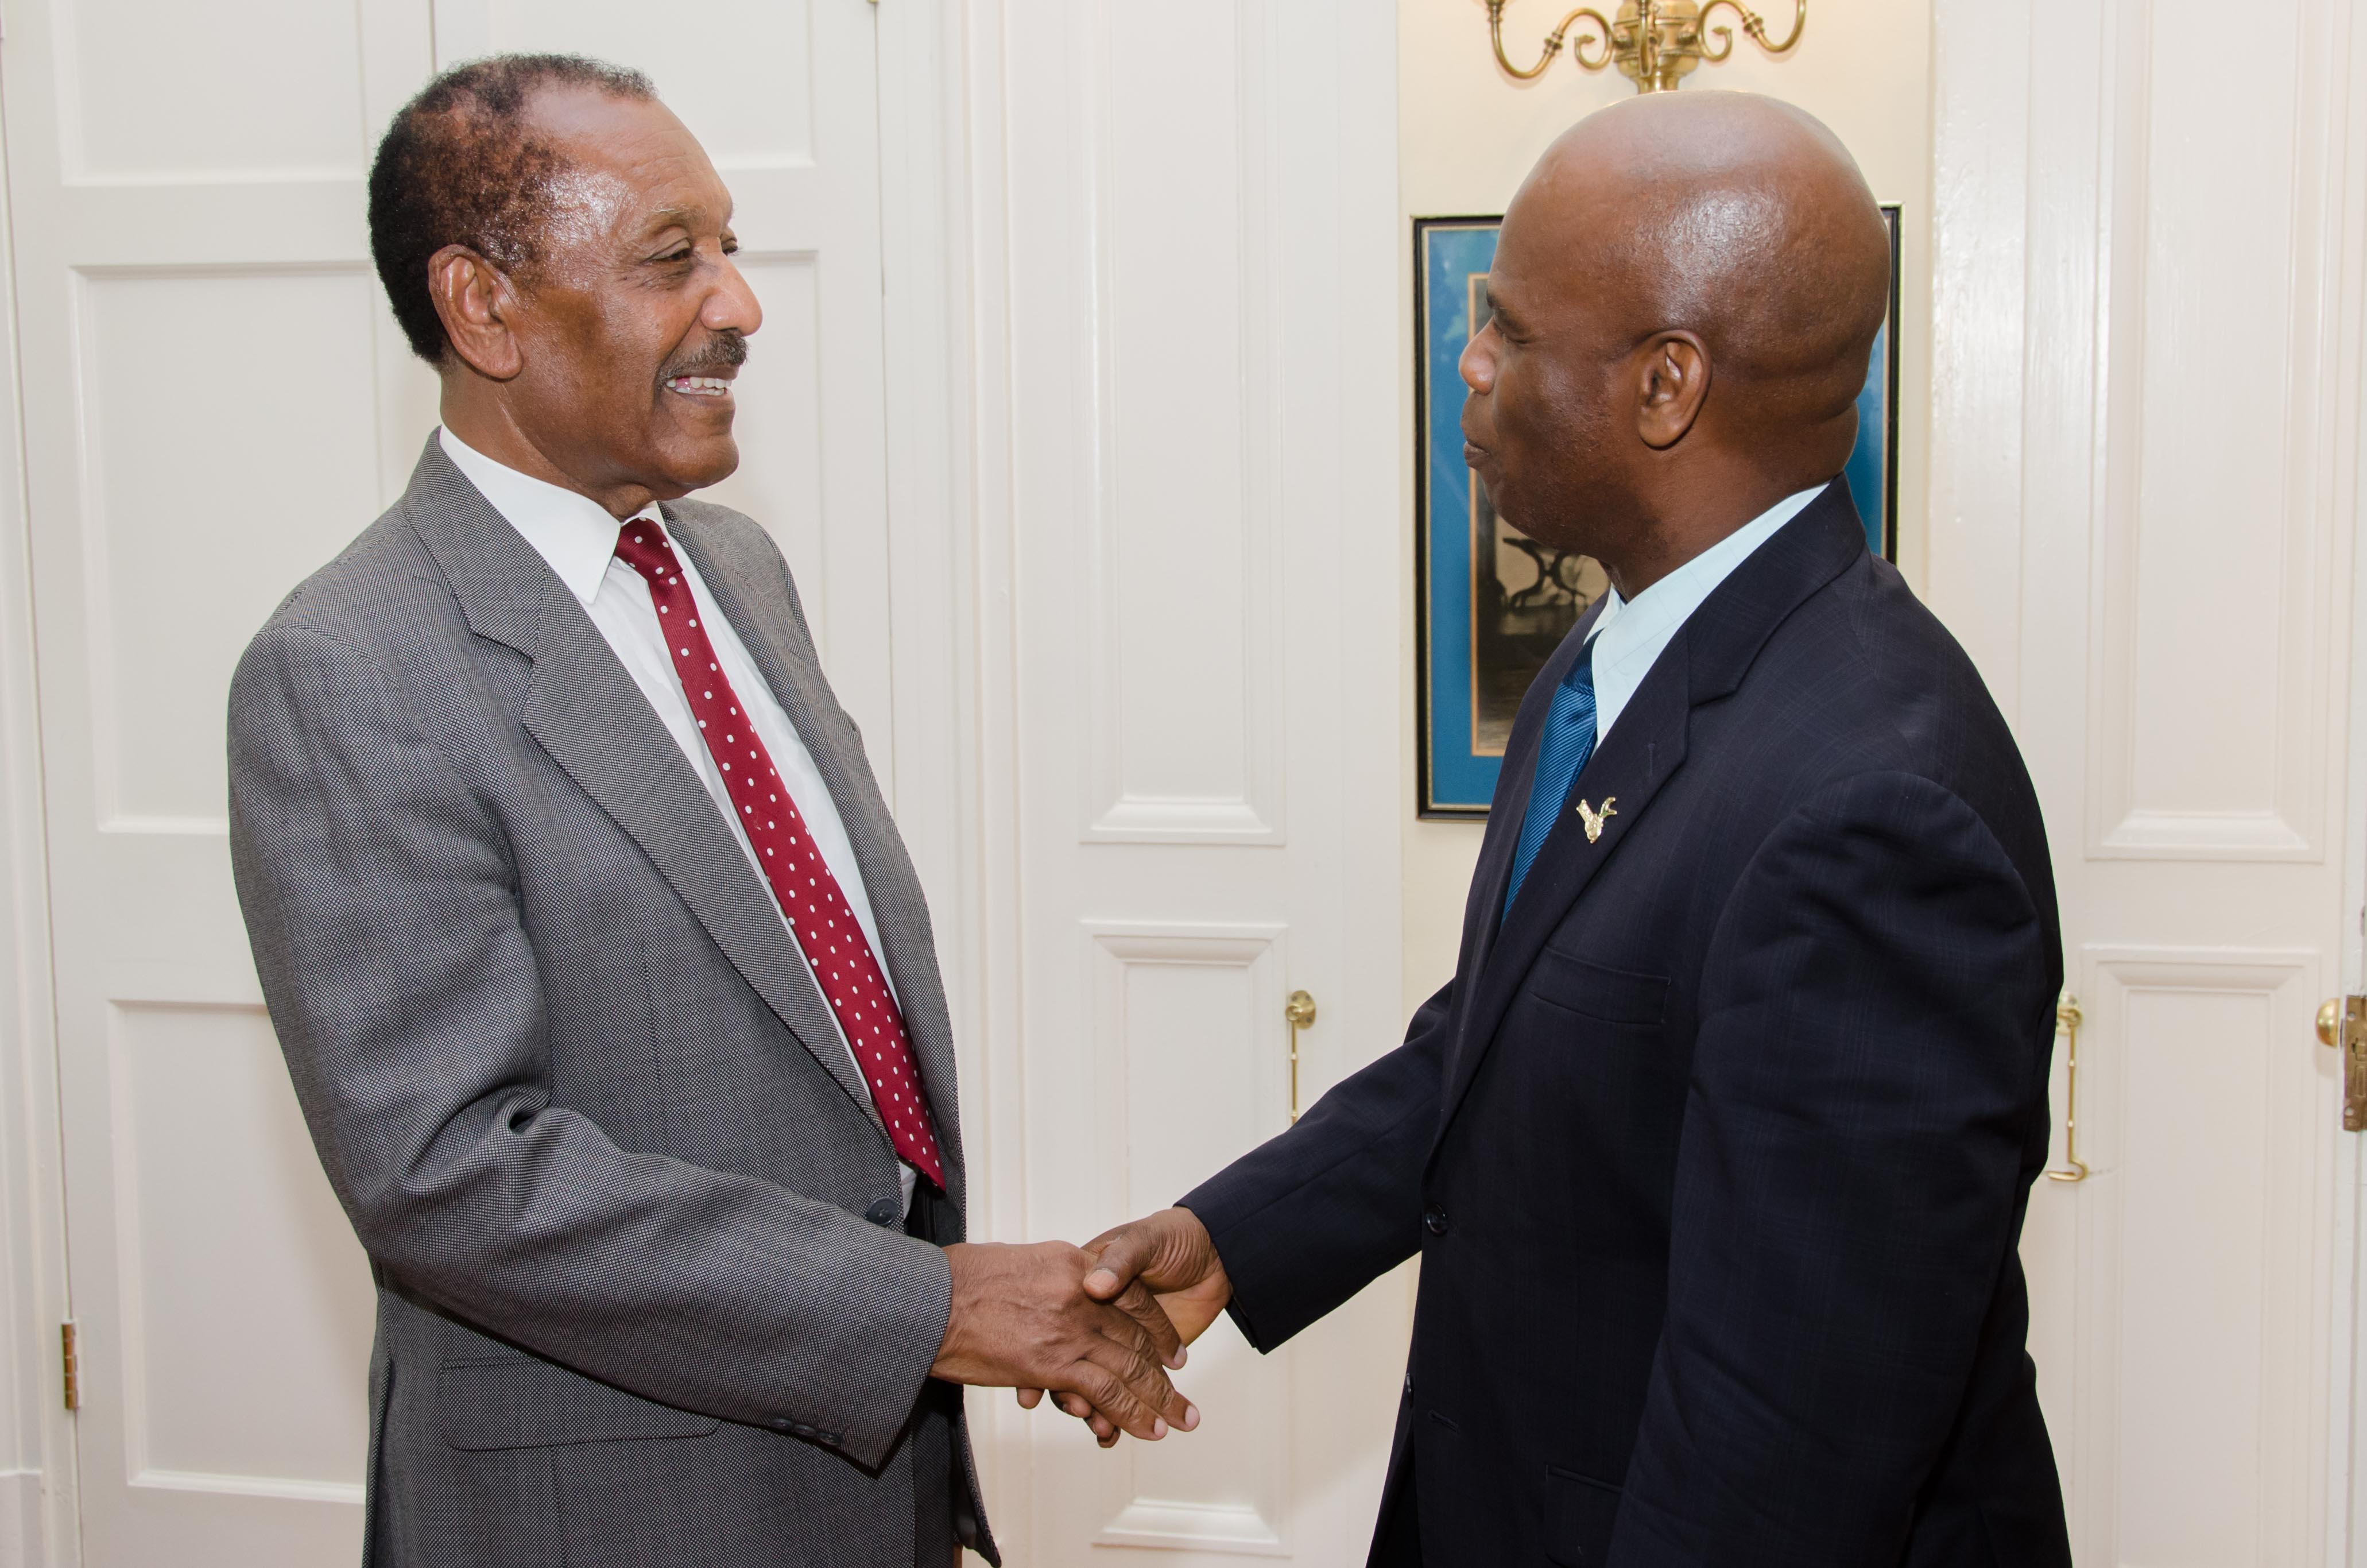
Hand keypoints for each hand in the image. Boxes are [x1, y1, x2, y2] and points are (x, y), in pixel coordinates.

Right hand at [932, 1241, 1197, 1442]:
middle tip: (1184, 1399)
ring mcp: (1069, 1325)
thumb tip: (1053, 1290)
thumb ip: (1044, 1276)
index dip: (1157, 1327)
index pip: (1131, 1296)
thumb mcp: (1011, 1260)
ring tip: (1179, 1420)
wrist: (926, 1297)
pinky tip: (1147, 1428)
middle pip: (1137, 1335)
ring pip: (1130, 1366)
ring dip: (1158, 1399)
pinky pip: (1105, 1389)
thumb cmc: (955, 1279)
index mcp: (1070, 1260)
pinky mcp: (1052, 1360)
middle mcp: (1080, 1290)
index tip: (1172, 1352)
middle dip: (1165, 1372)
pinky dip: (1130, 1411)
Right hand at [1017, 1208, 1232, 1445]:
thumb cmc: (1173, 1239)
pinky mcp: (1135, 1362)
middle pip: (1074, 1361)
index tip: (1035, 1383)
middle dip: (1072, 1392)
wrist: (1214, 1254)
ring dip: (1095, 1411)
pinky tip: (1110, 1436)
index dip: (1050, 1351)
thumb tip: (1096, 1287)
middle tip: (1076, 1411)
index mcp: (1085, 1286)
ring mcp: (1111, 1342)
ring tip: (1100, 1430)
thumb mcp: (1145, 1240)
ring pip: (1093, 1384)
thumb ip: (1122, 1260)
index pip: (1061, 1324)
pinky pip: (1117, 1394)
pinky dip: (1115, 1417)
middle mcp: (1092, 1319)